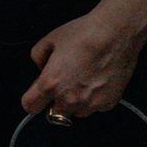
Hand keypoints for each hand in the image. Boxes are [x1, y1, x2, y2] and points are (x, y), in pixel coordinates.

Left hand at [22, 3, 146, 118]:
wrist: (116, 32)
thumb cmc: (82, 33)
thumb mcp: (50, 39)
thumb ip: (38, 57)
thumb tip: (42, 69)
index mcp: (50, 84)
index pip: (30, 106)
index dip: (32, 98)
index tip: (38, 92)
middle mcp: (69, 100)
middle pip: (53, 114)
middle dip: (55, 101)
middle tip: (64, 82)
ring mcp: (90, 105)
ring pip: (76, 112)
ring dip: (75, 102)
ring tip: (84, 79)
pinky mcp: (108, 104)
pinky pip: (95, 107)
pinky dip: (94, 98)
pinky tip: (99, 79)